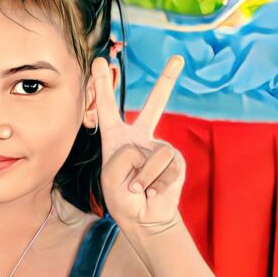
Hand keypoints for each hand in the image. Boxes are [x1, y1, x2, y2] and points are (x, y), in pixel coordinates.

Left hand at [92, 55, 186, 236]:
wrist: (144, 218)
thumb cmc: (122, 198)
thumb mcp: (110, 178)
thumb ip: (124, 157)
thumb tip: (149, 150)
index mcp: (116, 139)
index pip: (107, 108)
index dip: (102, 85)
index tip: (99, 61)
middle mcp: (139, 138)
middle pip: (154, 105)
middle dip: (167, 81)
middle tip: (178, 58)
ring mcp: (159, 147)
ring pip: (151, 154)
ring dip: (142, 178)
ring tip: (138, 188)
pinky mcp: (176, 159)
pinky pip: (166, 165)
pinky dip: (156, 182)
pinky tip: (153, 190)